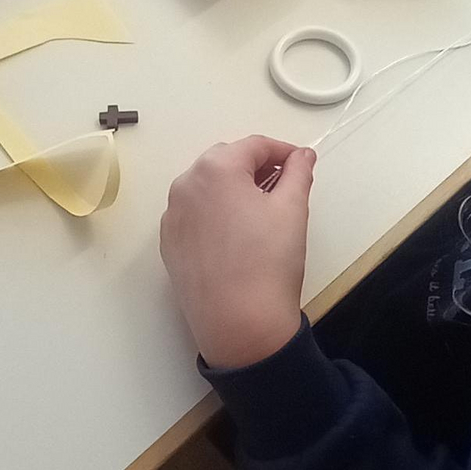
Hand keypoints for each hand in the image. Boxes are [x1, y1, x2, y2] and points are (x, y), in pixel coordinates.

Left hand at [160, 136, 315, 369]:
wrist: (239, 323)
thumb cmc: (269, 262)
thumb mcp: (292, 210)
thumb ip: (298, 173)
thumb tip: (301, 156)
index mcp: (215, 169)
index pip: (253, 146)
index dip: (282, 151)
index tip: (300, 164)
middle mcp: (185, 185)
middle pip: (225, 161)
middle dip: (255, 167)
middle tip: (283, 186)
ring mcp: (172, 216)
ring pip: (206, 188)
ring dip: (233, 189)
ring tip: (260, 212)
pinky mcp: (169, 243)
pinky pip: (194, 214)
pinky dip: (214, 213)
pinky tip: (236, 236)